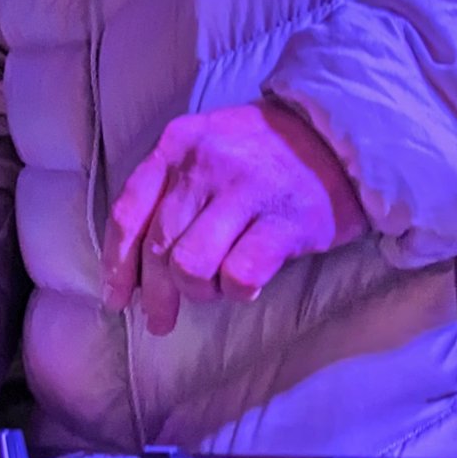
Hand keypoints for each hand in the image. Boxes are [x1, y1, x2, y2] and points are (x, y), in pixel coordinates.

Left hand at [100, 101, 368, 334]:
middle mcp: (205, 164)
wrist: (341, 137)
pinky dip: (238, 291)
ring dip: (200, 290)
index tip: (115, 298)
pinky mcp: (285, 221)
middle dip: (157, 294)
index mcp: (177, 144)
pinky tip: (248, 284)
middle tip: (161, 320)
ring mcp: (246, 190)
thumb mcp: (207, 149)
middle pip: (158, 246)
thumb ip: (169, 190)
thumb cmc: (265, 154)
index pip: (129, 212)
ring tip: (217, 287)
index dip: (117, 263)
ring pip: (191, 265)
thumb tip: (133, 266)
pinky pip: (240, 276)